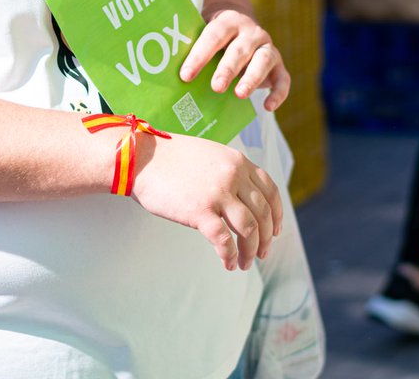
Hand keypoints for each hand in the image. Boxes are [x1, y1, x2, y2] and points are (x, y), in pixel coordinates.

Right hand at [130, 132, 282, 270]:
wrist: (142, 158)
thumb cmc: (171, 159)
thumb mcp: (210, 155)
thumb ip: (229, 171)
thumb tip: (241, 195)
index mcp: (238, 162)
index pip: (270, 191)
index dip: (277, 214)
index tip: (275, 231)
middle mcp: (233, 176)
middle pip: (263, 213)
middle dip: (265, 238)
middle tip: (261, 254)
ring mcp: (218, 193)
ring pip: (249, 229)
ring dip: (250, 251)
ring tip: (244, 263)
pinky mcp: (200, 210)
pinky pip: (223, 240)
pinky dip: (228, 255)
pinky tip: (227, 263)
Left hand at [179, 9, 290, 111]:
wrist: (240, 26)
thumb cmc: (213, 39)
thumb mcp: (203, 35)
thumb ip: (190, 48)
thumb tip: (165, 76)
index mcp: (228, 22)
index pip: (214, 35)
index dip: (200, 55)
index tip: (186, 75)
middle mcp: (251, 32)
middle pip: (239, 49)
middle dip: (227, 69)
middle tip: (216, 87)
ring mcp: (267, 47)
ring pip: (263, 61)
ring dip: (252, 78)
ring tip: (240, 94)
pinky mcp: (278, 65)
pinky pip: (283, 79)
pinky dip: (278, 93)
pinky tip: (267, 106)